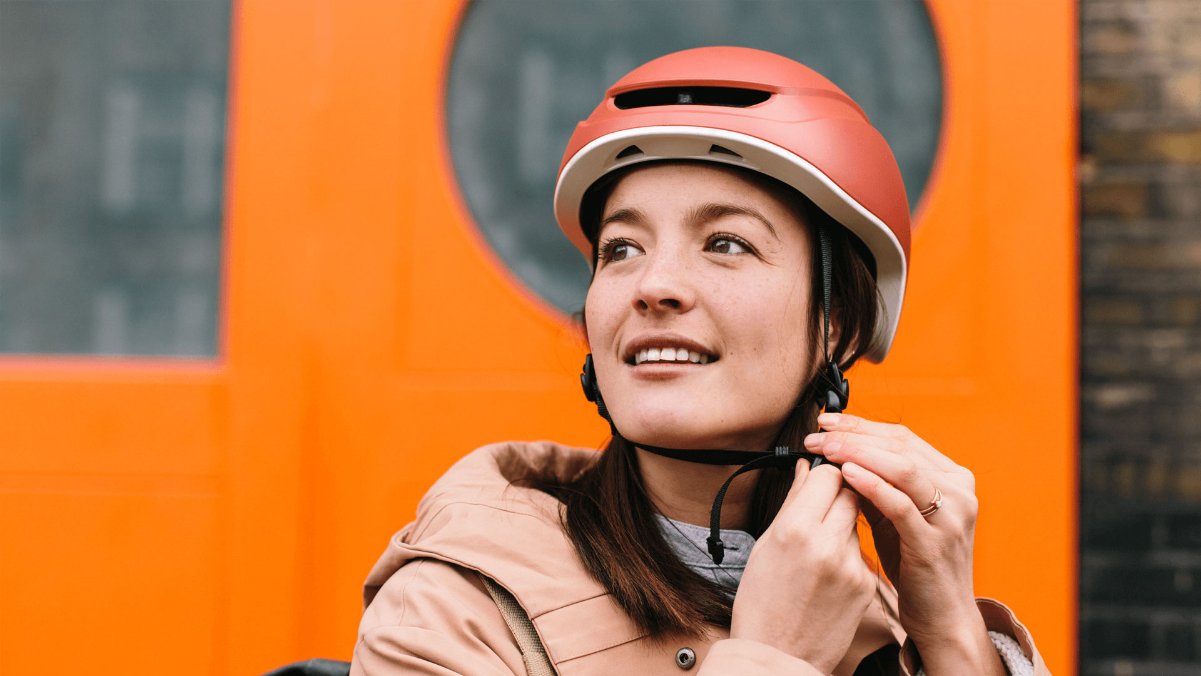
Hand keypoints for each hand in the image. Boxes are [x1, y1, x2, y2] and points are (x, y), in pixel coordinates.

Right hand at [730, 462, 874, 672]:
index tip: (819, 478)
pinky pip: (861, 551)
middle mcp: (828, 544)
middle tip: (821, 504)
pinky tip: (828, 571)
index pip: (828, 476)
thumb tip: (806, 469)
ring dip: (842, 521)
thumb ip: (793, 502)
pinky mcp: (866, 585)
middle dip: (838, 491)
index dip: (824, 473)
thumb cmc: (761, 602)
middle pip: (850, 492)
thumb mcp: (766, 546)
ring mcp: (852, 566)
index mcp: (795, 530)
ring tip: (819, 546)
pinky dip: (848, 551)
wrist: (778, 656)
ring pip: (857, 520)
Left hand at [803, 413, 1004, 674]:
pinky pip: (901, 505)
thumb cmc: (915, 563)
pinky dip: (872, 485)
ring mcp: (951, 516)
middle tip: (818, 435)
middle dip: (854, 436)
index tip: (826, 422)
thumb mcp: (894, 515)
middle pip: (901, 446)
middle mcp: (957, 491)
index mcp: (951, 477)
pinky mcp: (935, 542)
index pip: (902, 437)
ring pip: (903, 468)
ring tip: (827, 449)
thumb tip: (834, 453)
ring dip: (859, 453)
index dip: (861, 425)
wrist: (942, 616)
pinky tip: (847, 474)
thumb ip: (873, 483)